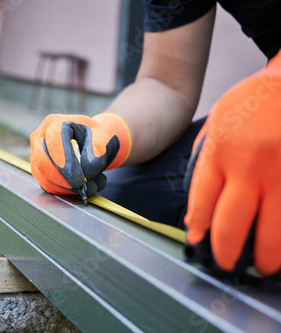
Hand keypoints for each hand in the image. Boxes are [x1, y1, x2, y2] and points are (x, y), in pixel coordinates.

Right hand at [30, 113, 130, 196]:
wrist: (89, 142)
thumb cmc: (95, 137)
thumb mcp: (104, 137)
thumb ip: (99, 150)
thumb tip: (87, 170)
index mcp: (55, 123)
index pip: (55, 141)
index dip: (66, 162)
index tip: (81, 179)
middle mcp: (40, 137)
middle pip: (42, 162)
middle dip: (63, 179)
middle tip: (81, 187)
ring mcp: (35, 154)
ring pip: (43, 177)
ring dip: (66, 188)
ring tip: (89, 186)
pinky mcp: (37, 169)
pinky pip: (46, 185)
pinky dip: (63, 191)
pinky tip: (78, 188)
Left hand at [184, 51, 280, 276]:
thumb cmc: (253, 101)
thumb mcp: (216, 124)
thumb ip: (205, 162)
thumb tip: (198, 206)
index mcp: (221, 152)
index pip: (202, 203)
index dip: (199, 228)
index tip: (198, 241)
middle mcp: (250, 167)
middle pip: (232, 224)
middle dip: (226, 252)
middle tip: (226, 263)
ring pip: (273, 230)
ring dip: (267, 256)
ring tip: (263, 267)